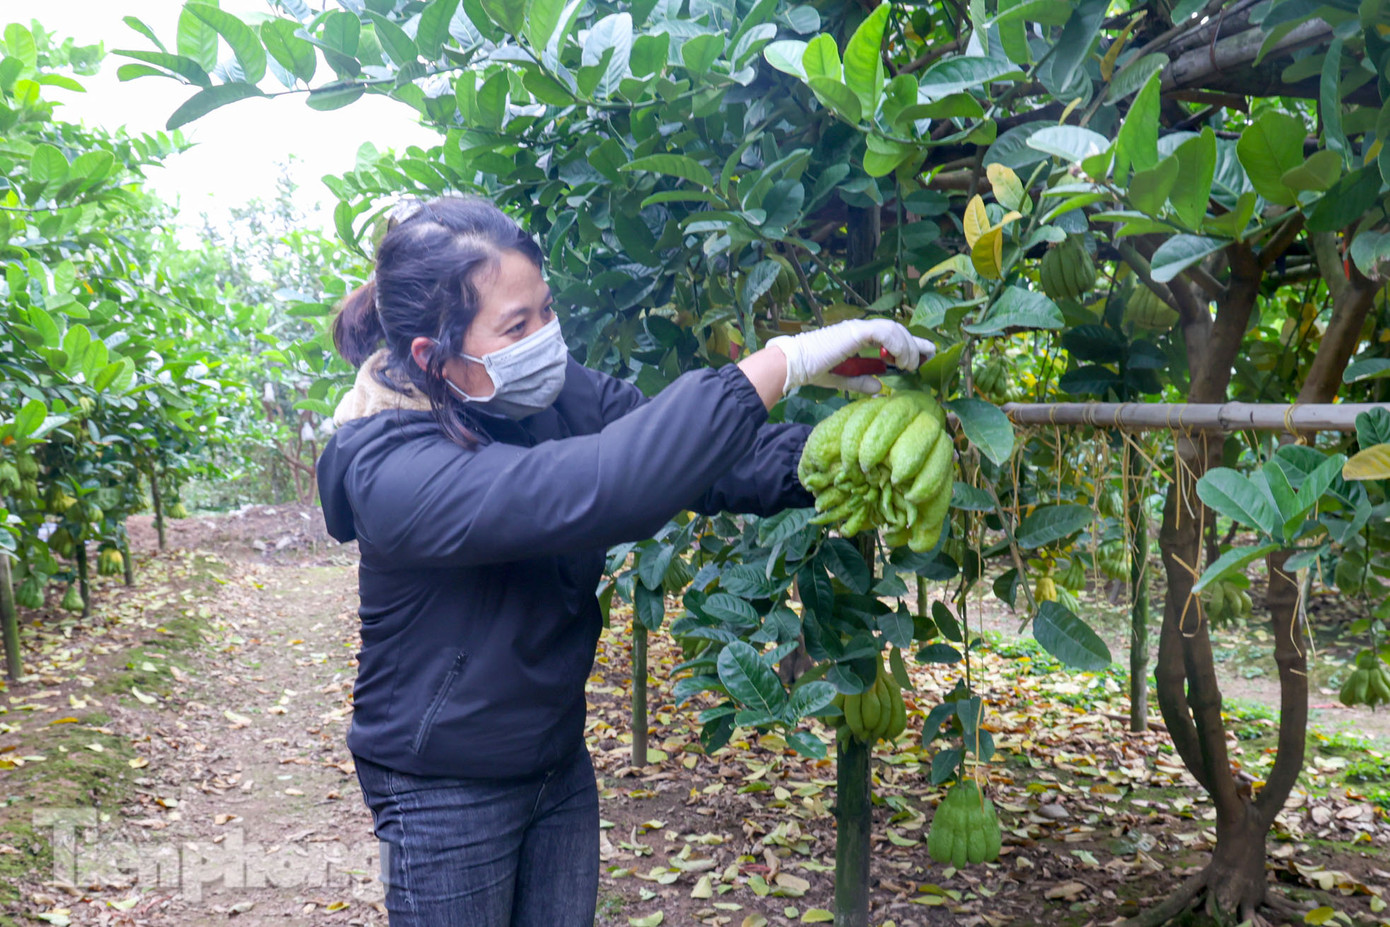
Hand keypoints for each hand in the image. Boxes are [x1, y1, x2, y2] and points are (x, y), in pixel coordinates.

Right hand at [767, 319, 935, 393]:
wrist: (793, 364)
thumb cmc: (812, 370)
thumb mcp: (842, 380)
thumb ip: (860, 382)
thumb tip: (879, 388)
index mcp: (857, 338)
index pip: (889, 336)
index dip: (908, 344)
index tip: (922, 356)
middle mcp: (860, 329)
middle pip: (896, 330)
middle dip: (915, 343)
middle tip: (927, 357)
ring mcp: (858, 328)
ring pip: (894, 329)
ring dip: (907, 346)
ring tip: (910, 365)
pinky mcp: (856, 331)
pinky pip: (885, 332)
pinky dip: (897, 344)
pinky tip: (901, 360)